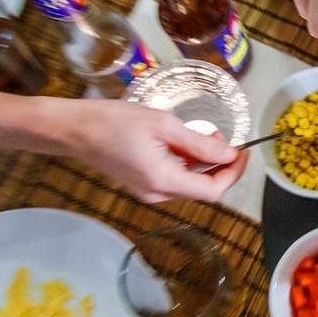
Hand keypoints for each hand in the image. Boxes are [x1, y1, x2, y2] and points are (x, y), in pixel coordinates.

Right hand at [46, 98, 246, 202]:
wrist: (74, 129)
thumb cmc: (114, 121)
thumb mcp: (163, 125)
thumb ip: (200, 143)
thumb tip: (229, 153)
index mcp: (164, 181)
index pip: (213, 190)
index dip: (233, 173)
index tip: (242, 151)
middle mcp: (158, 194)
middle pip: (203, 189)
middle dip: (220, 165)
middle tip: (223, 137)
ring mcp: (148, 192)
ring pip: (189, 184)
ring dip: (203, 163)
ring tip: (203, 135)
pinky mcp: (141, 185)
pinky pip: (174, 179)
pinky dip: (186, 164)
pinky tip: (183, 143)